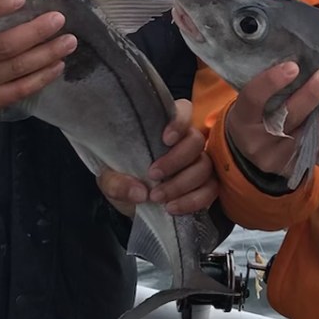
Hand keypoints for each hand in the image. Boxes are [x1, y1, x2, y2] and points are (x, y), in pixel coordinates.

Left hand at [97, 99, 218, 216]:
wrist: (132, 205)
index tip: (165, 139)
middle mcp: (186, 142)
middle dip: (176, 160)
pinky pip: (210, 191)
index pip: (183, 110)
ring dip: (182, 184)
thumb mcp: (108, 180)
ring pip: (205, 167)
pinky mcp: (206, 186)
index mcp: (163, 128)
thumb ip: (116, 183)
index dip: (179, 122)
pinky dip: (193, 201)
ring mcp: (199, 163)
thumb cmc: (123, 180)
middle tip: (153, 175)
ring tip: (157, 198)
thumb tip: (140, 192)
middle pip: (196, 141)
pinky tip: (172, 208)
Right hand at [225, 62, 318, 176]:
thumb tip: (302, 61)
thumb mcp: (251, 104)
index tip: (293, 66)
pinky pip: (316, 151)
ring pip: (305, 137)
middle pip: (286, 117)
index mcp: (241, 120)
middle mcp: (257, 143)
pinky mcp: (293, 168)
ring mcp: (276, 158)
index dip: (271, 82)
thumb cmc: (253, 117)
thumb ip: (268, 88)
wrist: (249, 153)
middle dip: (310, 96)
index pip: (253, 98)